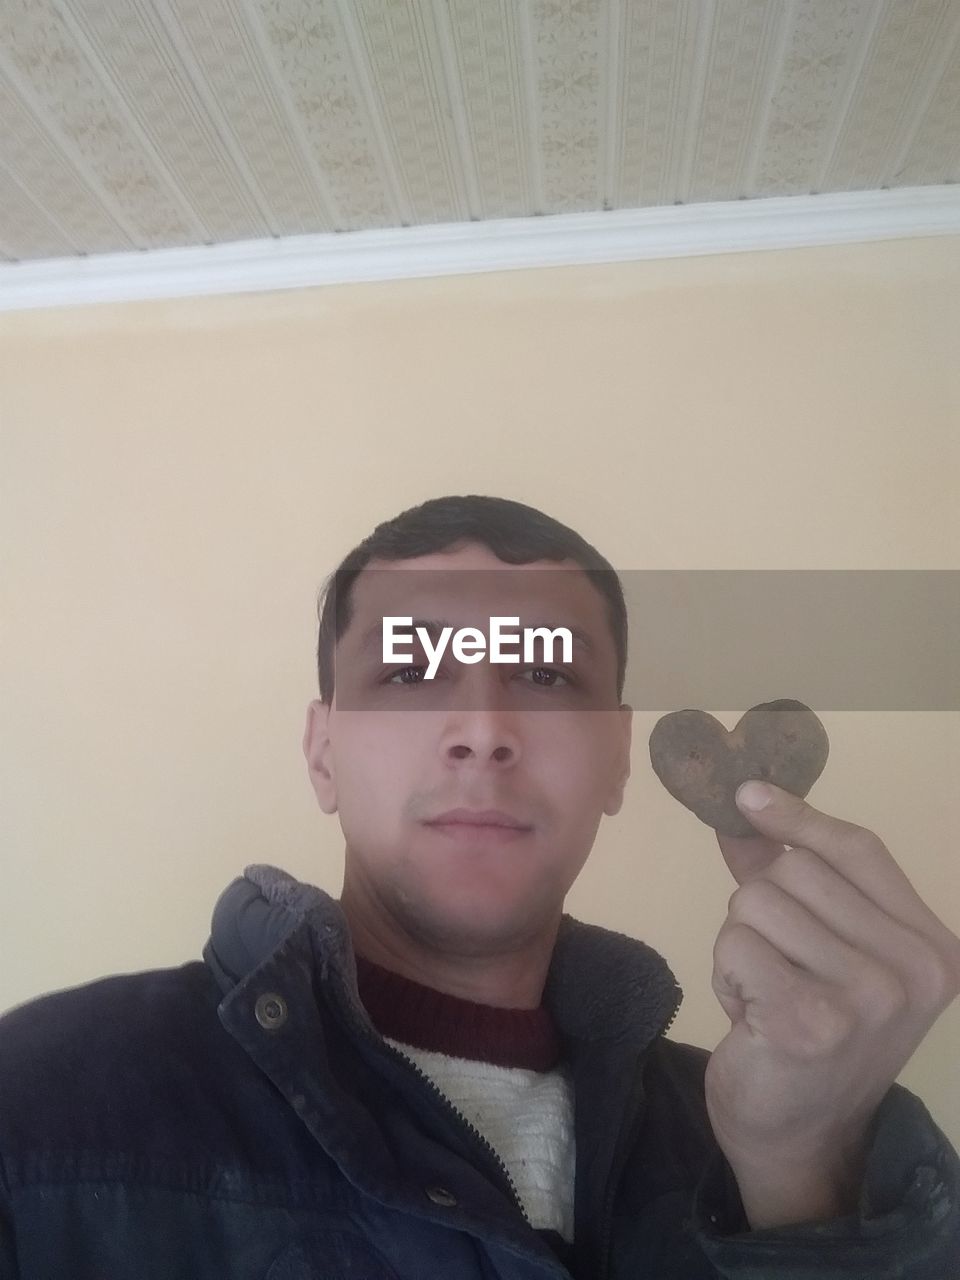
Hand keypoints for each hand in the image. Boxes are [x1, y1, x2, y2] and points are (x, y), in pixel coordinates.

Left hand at [704, 780, 959, 1228]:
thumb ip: (788, 876)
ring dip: (741, 945)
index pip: (860, 851)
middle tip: (778, 965)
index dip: (799, 816)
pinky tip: (752, 1017)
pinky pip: (735, 944)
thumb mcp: (820, 948)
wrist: (801, 1136)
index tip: (748, 793)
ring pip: (756, 903)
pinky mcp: (810, 1021)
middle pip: (795, 871)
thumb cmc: (812, 1031)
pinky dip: (728, 974)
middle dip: (761, 907)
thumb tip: (746, 808)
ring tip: (767, 993)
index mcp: (930, 946)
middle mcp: (912, 970)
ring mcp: (867, 997)